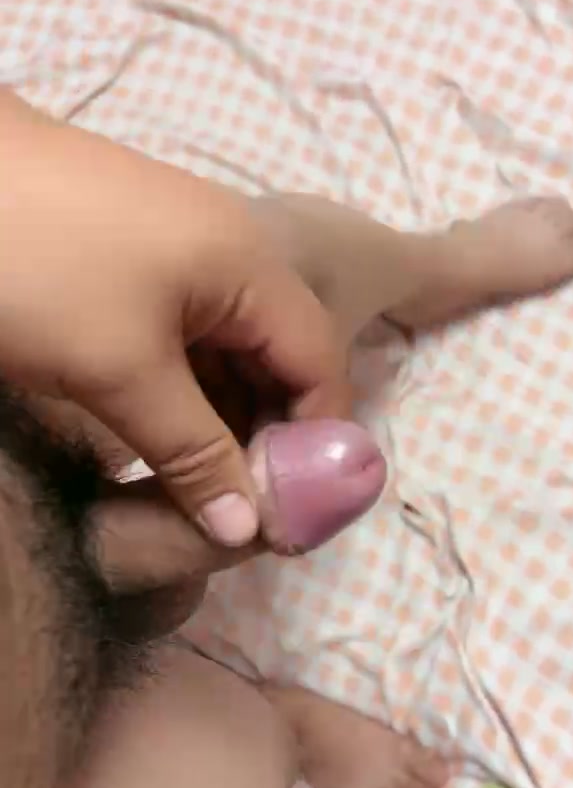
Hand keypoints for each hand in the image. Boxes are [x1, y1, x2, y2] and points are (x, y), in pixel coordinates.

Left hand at [0, 90, 349, 545]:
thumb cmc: (36, 270)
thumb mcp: (119, 371)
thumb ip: (193, 453)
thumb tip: (248, 533)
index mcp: (249, 265)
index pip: (320, 364)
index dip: (316, 444)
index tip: (288, 516)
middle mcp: (230, 254)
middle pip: (278, 359)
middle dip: (265, 437)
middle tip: (236, 512)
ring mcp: (179, 255)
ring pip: (227, 353)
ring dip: (220, 420)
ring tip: (197, 489)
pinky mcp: (132, 263)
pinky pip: (184, 337)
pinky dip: (182, 391)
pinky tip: (161, 438)